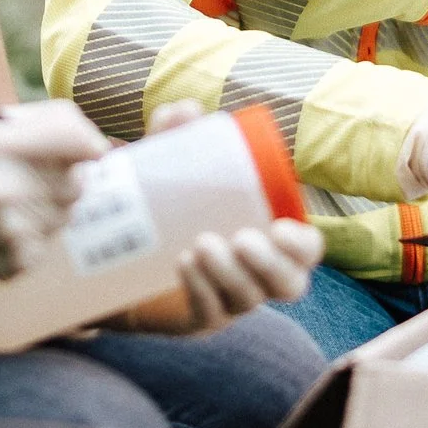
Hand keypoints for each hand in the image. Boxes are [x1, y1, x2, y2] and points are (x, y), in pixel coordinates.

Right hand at [0, 99, 107, 313]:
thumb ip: (32, 129)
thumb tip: (91, 142)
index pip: (73, 133)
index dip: (87, 139)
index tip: (89, 147)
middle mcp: (4, 185)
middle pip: (76, 177)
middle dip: (63, 176)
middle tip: (32, 178)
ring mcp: (9, 228)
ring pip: (64, 213)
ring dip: (47, 208)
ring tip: (5, 206)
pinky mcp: (12, 261)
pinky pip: (46, 242)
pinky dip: (30, 236)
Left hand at [110, 102, 325, 334]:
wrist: (121, 257)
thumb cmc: (166, 206)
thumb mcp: (170, 169)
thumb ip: (177, 138)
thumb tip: (185, 109)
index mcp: (268, 238)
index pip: (307, 250)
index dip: (303, 244)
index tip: (281, 228)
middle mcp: (257, 274)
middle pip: (290, 284)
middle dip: (271, 265)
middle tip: (241, 238)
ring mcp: (229, 300)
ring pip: (249, 298)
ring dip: (230, 274)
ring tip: (200, 244)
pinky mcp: (198, 318)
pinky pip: (210, 311)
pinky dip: (200, 287)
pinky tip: (181, 263)